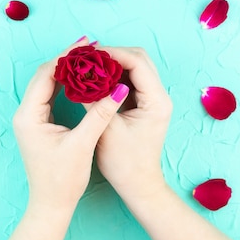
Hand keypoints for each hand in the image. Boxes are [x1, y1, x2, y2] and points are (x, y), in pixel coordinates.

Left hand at [12, 38, 129, 210]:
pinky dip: (66, 84)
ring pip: (47, 83)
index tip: (87, 44)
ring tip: (88, 56)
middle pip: (45, 75)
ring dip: (66, 69)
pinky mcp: (38, 123)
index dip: (66, 57)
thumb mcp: (83, 144)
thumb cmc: (62, 179)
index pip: (46, 75)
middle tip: (90, 45)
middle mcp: (25, 113)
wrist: (51, 204)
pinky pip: (50, 94)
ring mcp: (31, 118)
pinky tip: (82, 78)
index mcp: (29, 115)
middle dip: (67, 59)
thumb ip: (99, 114)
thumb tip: (118, 89)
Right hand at [85, 46, 172, 199]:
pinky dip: (114, 75)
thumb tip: (80, 77)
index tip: (89, 55)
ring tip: (89, 65)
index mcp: (156, 101)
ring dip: (113, 64)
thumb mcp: (106, 130)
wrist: (137, 185)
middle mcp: (159, 96)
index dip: (113, 54)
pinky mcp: (144, 104)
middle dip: (113, 55)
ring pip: (135, 67)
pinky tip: (96, 78)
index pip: (137, 63)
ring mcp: (153, 99)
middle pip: (139, 59)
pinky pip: (130, 79)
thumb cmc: (124, 163)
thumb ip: (95, 100)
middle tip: (88, 58)